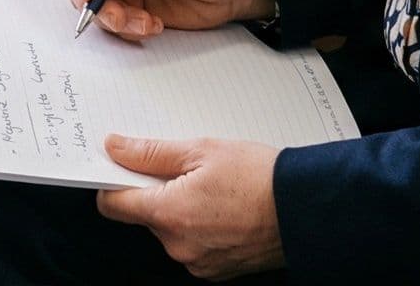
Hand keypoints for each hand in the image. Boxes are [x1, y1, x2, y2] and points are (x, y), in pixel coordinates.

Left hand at [96, 135, 284, 278]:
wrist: (306, 209)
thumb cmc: (261, 178)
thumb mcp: (202, 151)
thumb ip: (151, 152)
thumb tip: (116, 148)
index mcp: (169, 214)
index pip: (113, 205)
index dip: (112, 182)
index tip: (120, 167)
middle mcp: (178, 245)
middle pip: (145, 215)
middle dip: (157, 191)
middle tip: (186, 168)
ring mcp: (197, 262)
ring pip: (170, 230)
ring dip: (180, 209)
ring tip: (212, 188)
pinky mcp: (216, 270)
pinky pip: (192, 245)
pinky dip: (200, 226)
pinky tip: (223, 207)